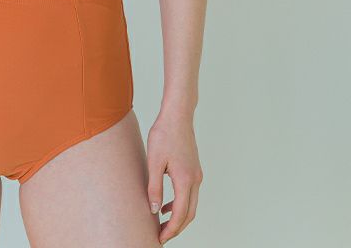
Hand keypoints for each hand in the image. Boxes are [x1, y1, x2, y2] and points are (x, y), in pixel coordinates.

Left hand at [146, 110, 202, 243]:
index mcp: (185, 180)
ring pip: (191, 205)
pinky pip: (190, 194)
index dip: (170, 230)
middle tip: (161, 236)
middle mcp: (195, 180)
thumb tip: (154, 210)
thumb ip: (154, 187)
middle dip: (176, 228)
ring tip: (162, 224)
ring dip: (179, 217)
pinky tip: (167, 204)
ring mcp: (197, 174)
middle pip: (189, 214)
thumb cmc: (164, 134)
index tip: (159, 238)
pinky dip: (181, 204)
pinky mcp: (194, 169)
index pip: (180, 214)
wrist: (178, 115)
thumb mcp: (154, 161)